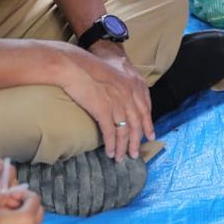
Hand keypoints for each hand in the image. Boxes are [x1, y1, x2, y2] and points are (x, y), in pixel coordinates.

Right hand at [0, 191, 42, 223]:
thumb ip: (2, 195)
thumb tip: (9, 195)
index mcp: (28, 219)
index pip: (35, 198)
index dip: (22, 193)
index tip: (9, 195)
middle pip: (38, 208)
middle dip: (25, 202)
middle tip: (8, 202)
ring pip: (34, 219)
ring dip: (23, 212)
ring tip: (5, 213)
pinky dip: (21, 223)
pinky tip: (4, 223)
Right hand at [60, 45, 152, 159]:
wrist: (73, 65)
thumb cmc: (88, 67)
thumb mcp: (113, 73)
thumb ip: (121, 86)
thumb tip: (120, 100)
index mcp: (132, 84)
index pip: (145, 109)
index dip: (148, 125)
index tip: (150, 136)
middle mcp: (128, 94)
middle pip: (137, 123)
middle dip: (136, 141)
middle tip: (135, 153)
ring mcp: (117, 102)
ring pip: (125, 131)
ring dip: (123, 147)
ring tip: (121, 157)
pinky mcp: (103, 110)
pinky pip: (110, 132)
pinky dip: (111, 144)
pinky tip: (110, 152)